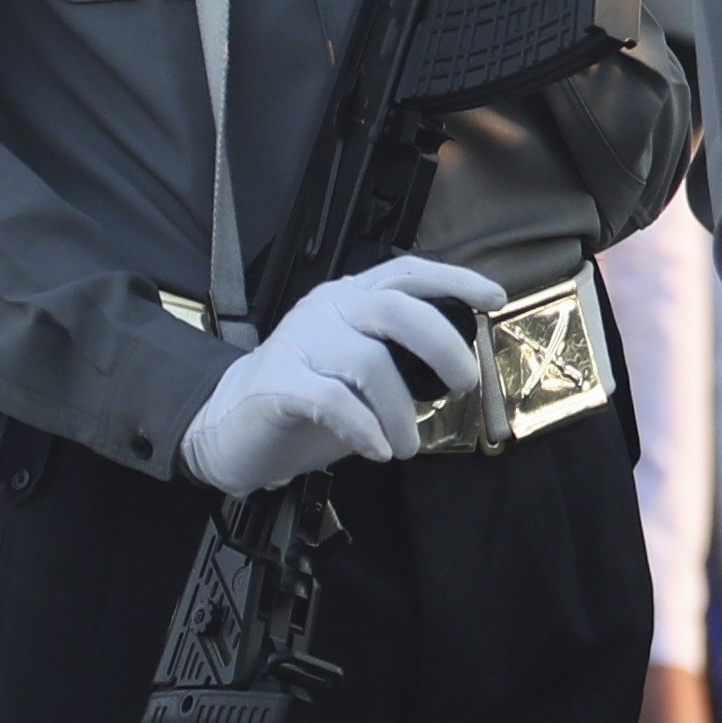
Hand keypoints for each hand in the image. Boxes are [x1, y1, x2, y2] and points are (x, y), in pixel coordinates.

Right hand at [179, 255, 504, 495]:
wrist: (227, 428)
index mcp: (349, 298)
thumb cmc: (306, 399)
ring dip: (401, 411)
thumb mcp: (360, 370)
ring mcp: (299, 343)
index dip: (455, 280)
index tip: (493, 299)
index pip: (408, 273)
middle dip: (442, 347)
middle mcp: (326, 309)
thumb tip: (461, 369)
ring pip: (369, 363)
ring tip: (407, 445)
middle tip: (464, 384)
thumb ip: (401, 358)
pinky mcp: (277, 384)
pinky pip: (333, 401)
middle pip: (396, 310)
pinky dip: (365, 427)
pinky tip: (378, 449)